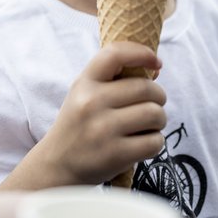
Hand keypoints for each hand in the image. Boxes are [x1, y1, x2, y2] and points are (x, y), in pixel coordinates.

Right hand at [38, 42, 166, 185]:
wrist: (58, 164)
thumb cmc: (78, 124)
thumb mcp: (84, 93)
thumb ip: (112, 79)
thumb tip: (155, 68)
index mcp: (85, 82)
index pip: (115, 54)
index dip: (141, 53)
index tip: (156, 62)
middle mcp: (92, 102)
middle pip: (146, 88)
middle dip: (158, 96)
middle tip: (154, 104)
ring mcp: (103, 129)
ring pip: (155, 114)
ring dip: (159, 119)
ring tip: (149, 125)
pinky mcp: (115, 155)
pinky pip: (154, 142)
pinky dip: (156, 142)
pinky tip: (143, 143)